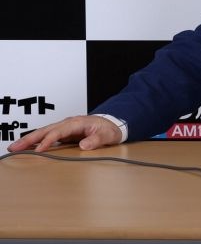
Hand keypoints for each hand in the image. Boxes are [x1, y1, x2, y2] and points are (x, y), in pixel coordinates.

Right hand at [6, 116, 121, 152]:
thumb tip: (84, 145)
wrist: (113, 124)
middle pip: (46, 130)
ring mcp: (65, 127)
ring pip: (44, 132)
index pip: (59, 131)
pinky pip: (48, 136)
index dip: (48, 140)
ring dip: (29, 140)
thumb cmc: (109, 129)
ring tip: (15, 148)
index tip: (38, 150)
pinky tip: (28, 147)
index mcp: (77, 122)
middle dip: (30, 138)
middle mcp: (69, 123)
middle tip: (15, 147)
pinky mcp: (64, 133)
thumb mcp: (107, 135)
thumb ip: (96, 140)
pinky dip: (36, 141)